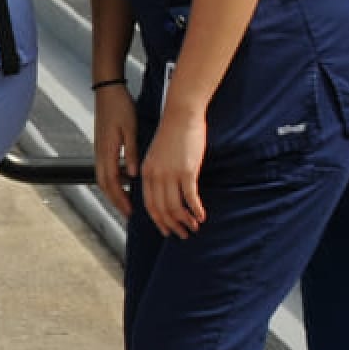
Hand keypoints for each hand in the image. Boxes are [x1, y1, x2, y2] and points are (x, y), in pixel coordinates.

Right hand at [92, 85, 137, 216]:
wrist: (108, 90)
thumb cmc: (120, 106)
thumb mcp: (130, 130)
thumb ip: (131, 153)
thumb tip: (133, 175)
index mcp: (107, 150)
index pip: (111, 182)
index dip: (120, 198)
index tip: (130, 210)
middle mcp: (100, 153)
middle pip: (104, 184)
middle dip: (115, 200)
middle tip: (127, 212)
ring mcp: (99, 149)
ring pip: (103, 177)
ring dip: (113, 191)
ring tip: (126, 200)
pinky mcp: (101, 145)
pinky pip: (105, 168)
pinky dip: (113, 179)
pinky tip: (125, 179)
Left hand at [141, 107, 208, 237]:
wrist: (181, 114)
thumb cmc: (172, 134)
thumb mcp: (157, 155)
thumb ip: (158, 173)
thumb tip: (164, 191)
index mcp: (146, 172)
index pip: (149, 204)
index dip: (158, 221)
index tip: (167, 230)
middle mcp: (155, 176)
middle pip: (162, 210)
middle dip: (172, 225)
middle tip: (183, 234)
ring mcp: (170, 174)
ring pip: (175, 207)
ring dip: (185, 221)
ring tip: (194, 227)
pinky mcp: (187, 171)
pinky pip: (190, 197)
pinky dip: (196, 209)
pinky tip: (202, 216)